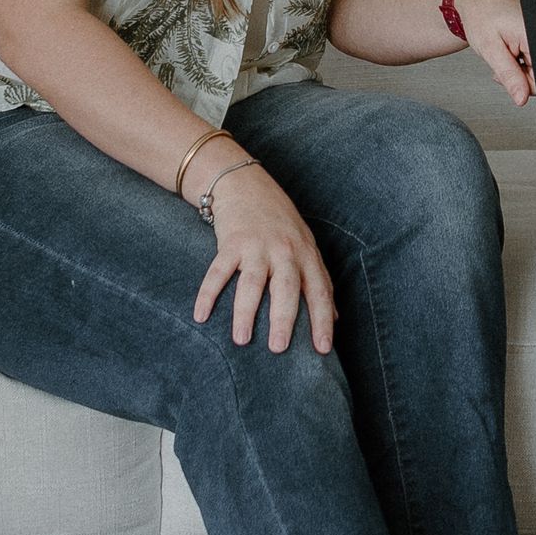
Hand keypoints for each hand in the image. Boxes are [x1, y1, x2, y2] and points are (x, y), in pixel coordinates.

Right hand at [191, 157, 335, 352]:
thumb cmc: (281, 222)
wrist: (247, 185)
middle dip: (283, 319)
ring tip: (242, 340)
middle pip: (286, 288)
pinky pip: (218, 271)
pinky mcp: (230, 242)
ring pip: (252, 283)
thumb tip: (334, 318)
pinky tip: (201, 316)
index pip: (319, 291)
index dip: (321, 320)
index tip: (322, 349)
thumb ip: (318, 280)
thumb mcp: (307, 246)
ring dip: (246, 312)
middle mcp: (284, 250)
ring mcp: (256, 245)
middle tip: (278, 349)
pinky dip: (208, 294)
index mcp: (306, 254)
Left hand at [452, 0, 535, 106]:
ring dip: (519, 71)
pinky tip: (511, 53)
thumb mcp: (490, 49)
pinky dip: (521, 63)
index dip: (524, 84)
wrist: (477, 2)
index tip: (508, 78)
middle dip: (520, 78)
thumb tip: (521, 97)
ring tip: (505, 56)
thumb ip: (508, 75)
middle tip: (503, 66)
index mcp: (534, 36)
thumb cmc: (481, 17)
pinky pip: (534, 61)